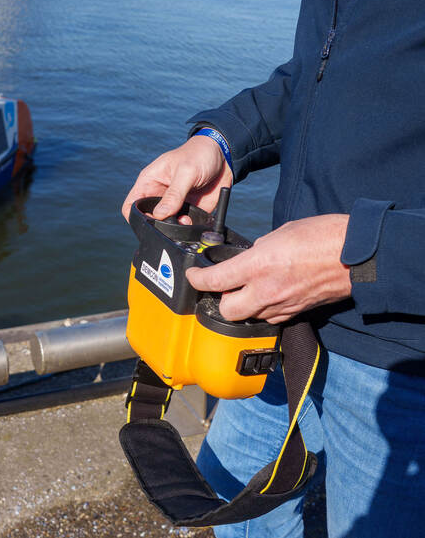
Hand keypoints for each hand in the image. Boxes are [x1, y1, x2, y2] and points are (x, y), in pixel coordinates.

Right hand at [121, 134, 232, 221]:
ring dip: (173, 227)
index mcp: (149, 182)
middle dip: (157, 224)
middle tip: (170, 220)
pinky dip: (187, 227)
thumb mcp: (186, 171)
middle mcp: (159, 196)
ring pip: (165, 225)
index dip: (135, 215)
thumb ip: (173, 194)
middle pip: (147, 218)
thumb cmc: (199, 154)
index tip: (149, 219)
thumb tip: (159, 214)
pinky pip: (183, 225)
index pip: (131, 204)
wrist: (224, 157)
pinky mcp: (188, 211)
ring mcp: (173, 205)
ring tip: (185, 220)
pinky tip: (193, 219)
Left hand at [185, 214, 351, 323]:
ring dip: (243, 306)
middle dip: (220, 300)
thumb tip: (245, 260)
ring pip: (248, 317)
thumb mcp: (279, 234)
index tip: (193, 275)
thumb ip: (256, 252)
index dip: (197, 279)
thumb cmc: (322, 237)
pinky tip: (268, 296)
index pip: (215, 281)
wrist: (358, 255)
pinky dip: (263, 310)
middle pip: (227, 310)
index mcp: (258, 265)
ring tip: (247, 290)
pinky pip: (269, 318)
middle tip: (222, 286)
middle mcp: (266, 290)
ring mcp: (282, 305)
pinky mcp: (296, 313)